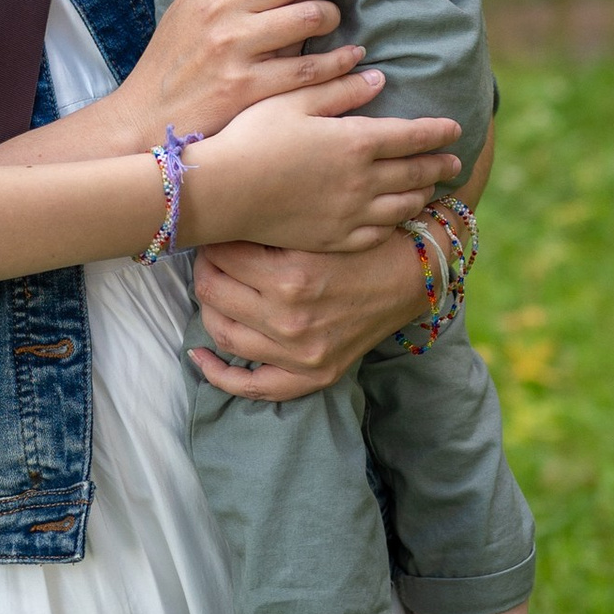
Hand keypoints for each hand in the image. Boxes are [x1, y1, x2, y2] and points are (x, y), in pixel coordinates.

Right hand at [117, 0, 359, 142]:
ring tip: (334, 27)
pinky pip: (314, 68)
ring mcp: (235, 45)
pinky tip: (351, 62)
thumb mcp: (192, 5)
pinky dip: (341, 65)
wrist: (147, 118)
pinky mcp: (249, 84)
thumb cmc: (178, 58)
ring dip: (335, 21)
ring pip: (315, 16)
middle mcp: (220, 4)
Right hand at [177, 75, 459, 258]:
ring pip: (402, 206)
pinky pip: (378, 234)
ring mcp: (350, 214)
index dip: (437, 132)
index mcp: (356, 142)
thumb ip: (338, 87)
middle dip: (439, 165)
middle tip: (455, 162)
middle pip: (415, 172)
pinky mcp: (334, 238)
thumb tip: (376, 77)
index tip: (455, 129)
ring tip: (430, 189)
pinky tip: (395, 219)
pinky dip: (395, 225)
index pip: (412, 136)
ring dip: (422, 194)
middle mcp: (363, 181)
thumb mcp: (292, 99)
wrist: (223, 192)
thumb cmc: (251, 136)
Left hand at [187, 232, 429, 400]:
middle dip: (205, 268)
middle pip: (214, 292)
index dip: (213, 239)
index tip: (217, 231)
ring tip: (211, 289)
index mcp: (291, 277)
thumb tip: (217, 226)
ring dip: (208, 307)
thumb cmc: (365, 244)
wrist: (413, 277)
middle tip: (210, 255)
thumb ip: (269, 230)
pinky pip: (252, 386)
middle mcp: (292, 320)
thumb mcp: (316, 229)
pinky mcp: (312, 376)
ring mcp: (301, 354)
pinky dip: (217, 374)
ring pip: (223, 333)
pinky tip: (199, 356)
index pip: (222, 256)